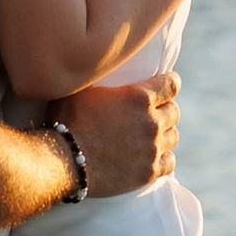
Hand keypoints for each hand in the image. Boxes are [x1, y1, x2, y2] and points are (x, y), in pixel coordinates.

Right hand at [61, 72, 178, 199]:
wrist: (61, 161)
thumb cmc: (66, 121)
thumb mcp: (82, 88)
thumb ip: (101, 77)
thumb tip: (100, 63)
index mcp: (139, 97)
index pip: (171, 85)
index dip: (169, 84)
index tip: (167, 85)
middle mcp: (151, 122)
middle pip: (174, 111)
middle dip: (165, 109)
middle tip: (153, 112)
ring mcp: (152, 149)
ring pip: (173, 136)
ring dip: (164, 134)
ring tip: (151, 135)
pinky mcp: (149, 172)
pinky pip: (170, 163)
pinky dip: (164, 158)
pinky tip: (154, 157)